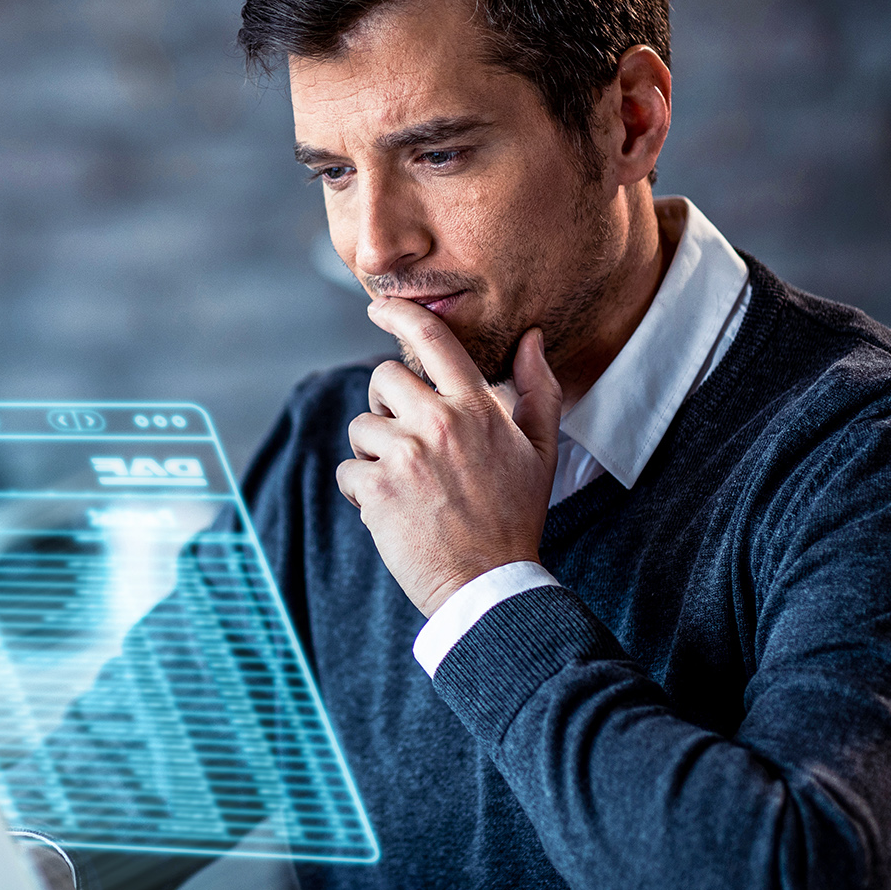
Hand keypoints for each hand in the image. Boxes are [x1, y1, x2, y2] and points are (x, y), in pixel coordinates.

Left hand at [335, 301, 561, 616]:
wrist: (489, 583)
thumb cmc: (515, 516)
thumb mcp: (541, 450)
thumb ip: (539, 389)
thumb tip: (531, 337)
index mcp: (477, 407)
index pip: (432, 339)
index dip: (400, 312)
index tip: (379, 306)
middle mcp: (439, 423)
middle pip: (382, 378)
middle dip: (386, 406)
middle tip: (408, 443)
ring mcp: (405, 455)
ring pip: (361, 428)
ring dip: (374, 454)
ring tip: (406, 487)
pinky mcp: (376, 489)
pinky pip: (349, 470)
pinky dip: (362, 491)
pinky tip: (393, 512)